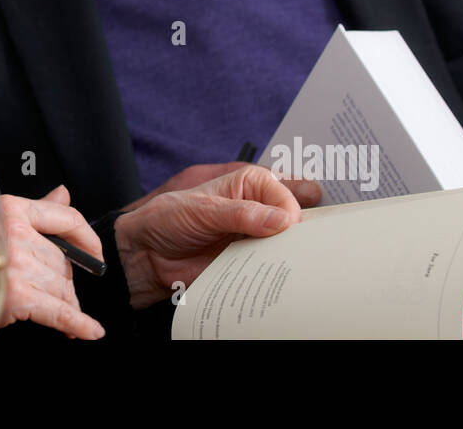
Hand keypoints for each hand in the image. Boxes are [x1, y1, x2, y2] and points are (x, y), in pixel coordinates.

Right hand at [0, 186, 105, 338]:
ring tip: (56, 311)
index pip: (65, 217)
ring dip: (64, 303)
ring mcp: (17, 264)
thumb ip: (35, 210)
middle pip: (62, 260)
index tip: (95, 253)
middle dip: (64, 281)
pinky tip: (90, 330)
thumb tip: (64, 193)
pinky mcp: (17, 295)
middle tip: (57, 294)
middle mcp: (16, 233)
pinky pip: (59, 311)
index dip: (86, 238)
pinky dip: (78, 323)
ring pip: (60, 286)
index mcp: (12, 208)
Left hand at [113, 165, 320, 309]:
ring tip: (305, 260)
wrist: (148, 256)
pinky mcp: (250, 262)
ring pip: (288, 244)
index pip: (282, 192)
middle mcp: (256, 208)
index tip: (290, 224)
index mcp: (247, 184)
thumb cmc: (167, 220)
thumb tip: (281, 219)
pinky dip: (280, 273)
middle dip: (305, 228)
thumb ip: (241, 214)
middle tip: (315, 239)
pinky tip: (287, 277)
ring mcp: (255, 236)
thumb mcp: (201, 210)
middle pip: (294, 216)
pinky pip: (273, 268)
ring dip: (295, 253)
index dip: (290, 208)